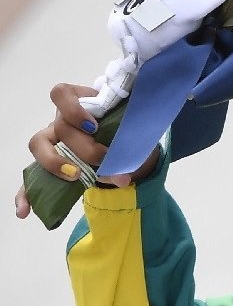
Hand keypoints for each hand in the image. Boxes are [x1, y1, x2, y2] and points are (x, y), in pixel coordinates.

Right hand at [20, 82, 158, 209]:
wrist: (132, 152)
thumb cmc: (132, 134)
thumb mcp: (135, 133)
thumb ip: (130, 144)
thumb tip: (124, 175)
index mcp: (83, 104)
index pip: (62, 94)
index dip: (73, 109)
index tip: (94, 127)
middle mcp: (64, 120)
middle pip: (60, 126)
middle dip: (84, 147)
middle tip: (104, 159)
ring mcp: (54, 142)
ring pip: (39, 145)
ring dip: (55, 162)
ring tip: (75, 176)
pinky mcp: (52, 165)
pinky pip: (30, 179)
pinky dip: (26, 195)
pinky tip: (24, 211)